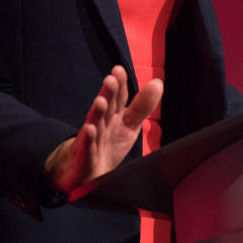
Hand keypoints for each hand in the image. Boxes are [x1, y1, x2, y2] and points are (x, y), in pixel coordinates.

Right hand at [44, 65, 162, 192]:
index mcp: (113, 116)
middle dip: (108, 94)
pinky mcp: (85, 159)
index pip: (118, 97)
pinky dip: (88, 140)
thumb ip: (142, 105)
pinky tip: (89, 130)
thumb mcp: (129, 124)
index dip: (119, 84)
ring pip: (95, 125)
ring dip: (97, 113)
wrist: (84, 172)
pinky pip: (87, 149)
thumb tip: (158, 83)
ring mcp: (92, 141)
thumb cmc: (108, 144)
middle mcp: (102, 124)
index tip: (118, 70)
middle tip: (111, 80)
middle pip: (106, 107)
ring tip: (100, 101)